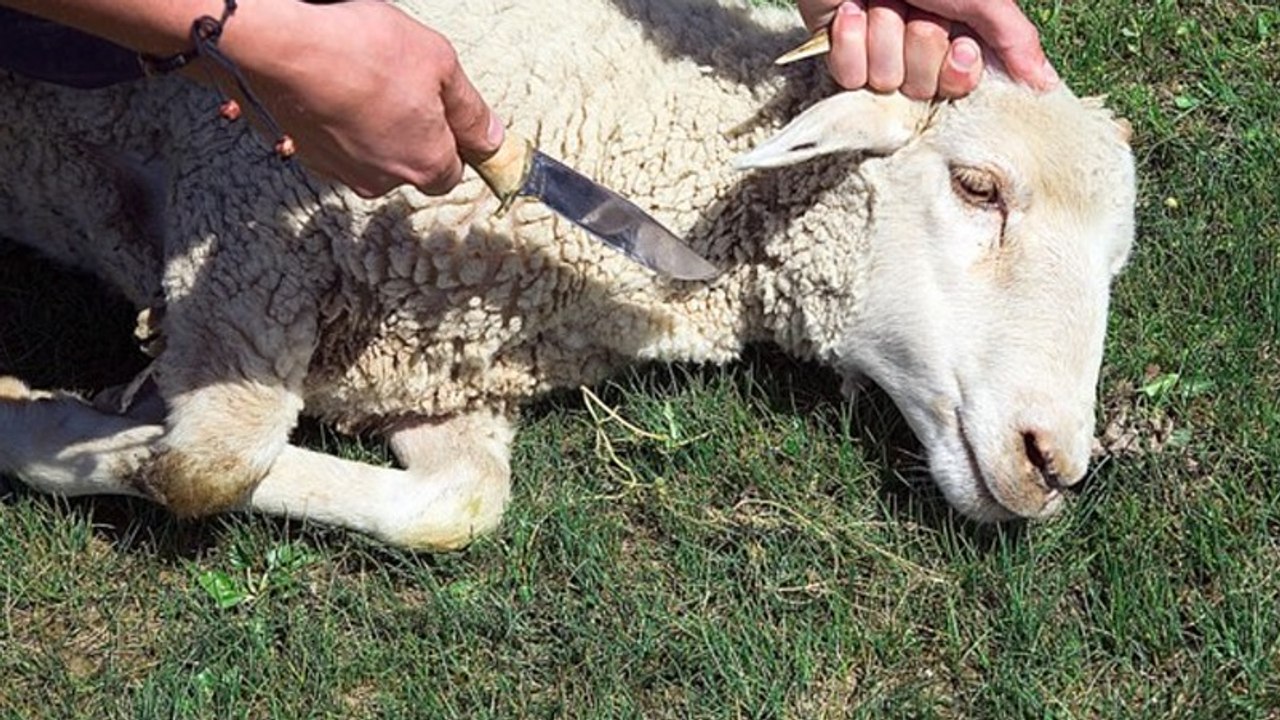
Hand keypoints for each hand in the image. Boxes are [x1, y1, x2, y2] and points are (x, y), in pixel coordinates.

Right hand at [225, 0, 502, 197]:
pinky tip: (338, 89)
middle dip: (412, 132)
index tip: (446, 114)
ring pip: (372, 155)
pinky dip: (341, 122)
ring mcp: (341, 171)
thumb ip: (470, 110)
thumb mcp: (440, 65)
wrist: (286, 46)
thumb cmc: (362, 50)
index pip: (452, 172)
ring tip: (367, 81)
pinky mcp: (307, 155)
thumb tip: (492, 139)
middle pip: (410, 164)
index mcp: (425, 164)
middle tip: (403, 85)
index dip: (452, 140)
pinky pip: (337, 144)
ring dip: (375, 126)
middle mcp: (383, 180)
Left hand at [796, 0, 1057, 99]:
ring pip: (885, 82)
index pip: (960, 86)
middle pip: (922, 88)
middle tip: (914, 5)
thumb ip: (1013, 37)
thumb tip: (1045, 84)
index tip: (959, 42)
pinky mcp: (841, 57)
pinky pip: (850, 77)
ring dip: (883, 34)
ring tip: (880, 0)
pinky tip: (851, 12)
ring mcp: (877, 56)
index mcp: (954, 39)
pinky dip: (851, 41)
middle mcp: (916, 53)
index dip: (957, 69)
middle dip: (918, 42)